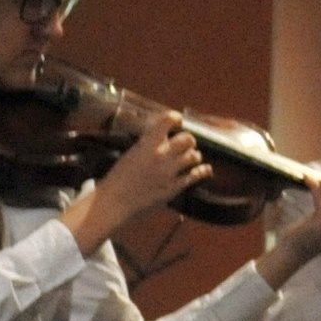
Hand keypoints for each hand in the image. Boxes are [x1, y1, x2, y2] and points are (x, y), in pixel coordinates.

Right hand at [71, 114, 207, 251]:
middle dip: (187, 141)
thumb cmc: (117, 178)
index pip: (168, 120)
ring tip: (190, 159)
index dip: (175, 119)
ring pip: (194, 156)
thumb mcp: (131, 153)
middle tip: (184, 145)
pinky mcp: (174, 187)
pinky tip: (205, 170)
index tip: (177, 121)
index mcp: (146, 143)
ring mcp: (169, 171)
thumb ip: (147, 144)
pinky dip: (203, 171)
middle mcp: (160, 154)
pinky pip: (196, 175)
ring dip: (193, 156)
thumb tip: (160, 138)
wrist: (114, 202)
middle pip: (188, 138)